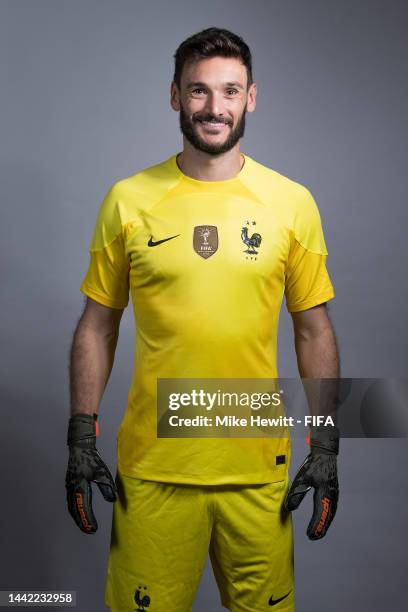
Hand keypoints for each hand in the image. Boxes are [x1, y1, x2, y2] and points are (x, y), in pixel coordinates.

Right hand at [65, 413, 116, 533]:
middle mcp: (72, 488)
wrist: (79, 448)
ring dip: (78, 517)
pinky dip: (75, 511)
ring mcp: (69, 487)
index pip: (83, 507)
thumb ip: (107, 486)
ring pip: (72, 507)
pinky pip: (71, 502)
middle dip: (82, 522)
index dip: (88, 519)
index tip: (93, 529)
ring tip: (85, 526)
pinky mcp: (70, 485)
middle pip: (75, 510)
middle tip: (90, 531)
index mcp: (79, 486)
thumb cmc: (91, 459)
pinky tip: (80, 513)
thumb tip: (112, 500)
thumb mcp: (102, 472)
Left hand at [284, 425, 338, 539]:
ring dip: (325, 523)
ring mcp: (334, 493)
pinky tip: (325, 520)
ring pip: (331, 512)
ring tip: (319, 533)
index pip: (319, 513)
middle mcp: (331, 494)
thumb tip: (289, 508)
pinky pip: (333, 507)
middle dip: (321, 527)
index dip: (315, 525)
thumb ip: (296, 493)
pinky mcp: (334, 491)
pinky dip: (329, 516)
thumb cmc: (313, 465)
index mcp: (324, 492)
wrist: (325, 454)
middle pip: (328, 515)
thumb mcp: (302, 478)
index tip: (310, 535)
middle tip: (314, 537)